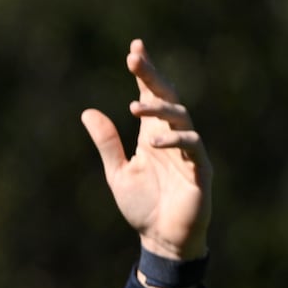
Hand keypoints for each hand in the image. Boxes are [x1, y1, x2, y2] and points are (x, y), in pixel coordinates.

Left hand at [80, 38, 211, 259]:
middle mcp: (171, 137)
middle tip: (135, 57)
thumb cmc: (142, 206)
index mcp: (152, 135)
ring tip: (134, 106)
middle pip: (167, 97)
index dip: (144, 72)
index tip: (134, 49)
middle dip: (152, 76)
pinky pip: (192, 146)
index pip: (151, 95)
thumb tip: (87, 112)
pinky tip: (154, 142)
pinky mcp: (199, 169)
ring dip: (158, 108)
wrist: (161, 239)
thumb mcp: (117, 172)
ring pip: (180, 116)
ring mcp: (188, 151)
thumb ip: (106, 143)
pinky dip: (175, 140)